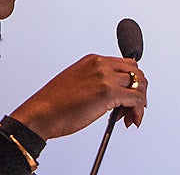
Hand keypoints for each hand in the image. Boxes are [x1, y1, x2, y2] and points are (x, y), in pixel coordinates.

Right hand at [9, 54, 147, 139]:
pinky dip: (138, 111)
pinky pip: (136, 100)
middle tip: (133, 108)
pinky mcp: (108, 94)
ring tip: (129, 117)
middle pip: (136, 72)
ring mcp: (105, 78)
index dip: (131, 81)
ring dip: (139, 103)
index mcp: (93, 60)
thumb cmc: (53, 104)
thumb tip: (114, 94)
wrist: (40, 114)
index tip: (130, 95)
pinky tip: (131, 120)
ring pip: (139, 85)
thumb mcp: (77, 82)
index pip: (125, 64)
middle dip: (139, 91)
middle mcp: (100, 65)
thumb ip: (96, 81)